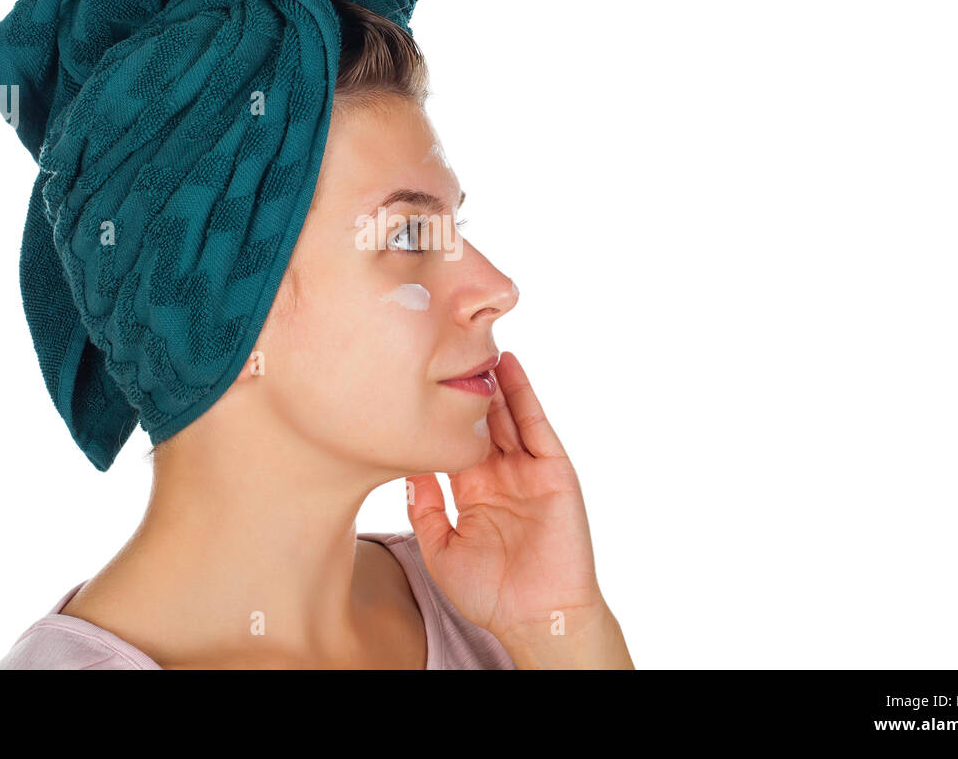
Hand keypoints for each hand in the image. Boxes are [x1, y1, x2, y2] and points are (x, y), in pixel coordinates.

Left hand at [405, 351, 631, 666]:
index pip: (451, 439)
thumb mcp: (440, 548)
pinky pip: (537, 425)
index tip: (406, 379)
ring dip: (492, 380)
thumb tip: (404, 468)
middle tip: (440, 344)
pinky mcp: (553, 470)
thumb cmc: (490, 593)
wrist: (535, 617)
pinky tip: (510, 367)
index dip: (434, 412)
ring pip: (506, 414)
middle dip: (463, 385)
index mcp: (472, 489)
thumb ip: (422, 508)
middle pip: (479, 418)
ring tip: (474, 341)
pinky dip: (525, 394)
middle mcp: (500, 473)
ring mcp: (528, 469)